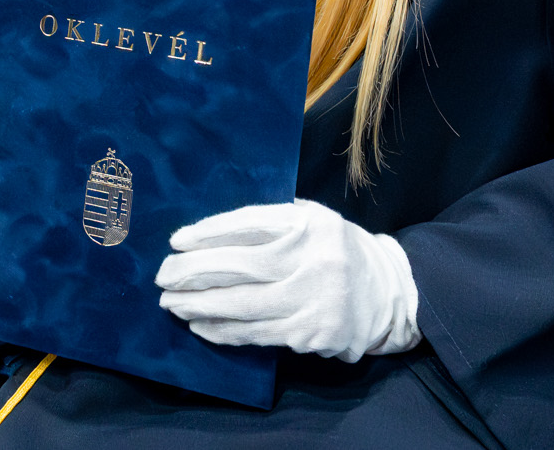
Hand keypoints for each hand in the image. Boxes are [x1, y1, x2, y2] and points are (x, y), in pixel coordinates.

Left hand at [154, 200, 419, 361]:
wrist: (390, 294)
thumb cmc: (338, 250)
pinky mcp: (312, 334)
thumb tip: (210, 230)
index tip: (176, 240)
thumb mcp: (313, 220)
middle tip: (163, 276)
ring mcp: (314, 300)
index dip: (208, 232)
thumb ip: (272, 220)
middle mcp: (312, 260)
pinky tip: (200, 326)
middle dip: (193, 272)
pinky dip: (223, 331)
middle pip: (239, 266)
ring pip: (243, 305)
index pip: (248, 224)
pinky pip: (256, 334)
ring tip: (171, 304)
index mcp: (309, 224)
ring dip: (200, 306)